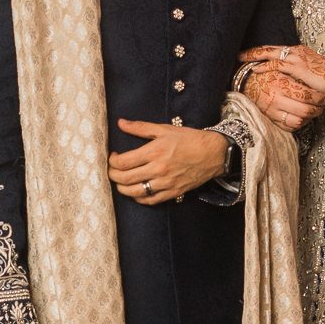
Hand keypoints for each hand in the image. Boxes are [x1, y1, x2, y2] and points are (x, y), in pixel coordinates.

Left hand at [109, 119, 228, 202]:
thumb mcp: (164, 129)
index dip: (112, 161)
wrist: (213, 153)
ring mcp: (165, 183)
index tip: (113, 157)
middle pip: (125, 178)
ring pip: (135, 192)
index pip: (123, 162)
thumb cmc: (189, 139)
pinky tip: (136, 192)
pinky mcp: (173, 192)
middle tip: (112, 170)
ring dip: (122, 188)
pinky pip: (150, 200)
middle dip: (112, 175)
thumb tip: (121, 123)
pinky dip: (139, 198)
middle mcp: (158, 169)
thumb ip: (140, 127)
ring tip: (120, 182)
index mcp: (154, 152)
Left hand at [239, 44, 324, 95]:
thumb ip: (297, 73)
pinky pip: (276, 64)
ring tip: (241, 60)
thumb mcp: (309, 74)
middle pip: (269, 48)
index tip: (249, 55)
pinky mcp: (297, 66)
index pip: (276, 50)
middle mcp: (296, 51)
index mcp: (298, 52)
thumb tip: (286, 79)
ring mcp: (296, 57)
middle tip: (239, 55)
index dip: (261, 52)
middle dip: (253, 51)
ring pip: (270, 53)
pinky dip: (264, 66)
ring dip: (254, 57)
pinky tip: (254, 69)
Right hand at [243, 64, 324, 131]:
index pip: (307, 95)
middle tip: (322, 105)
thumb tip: (313, 79)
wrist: (244, 81)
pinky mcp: (271, 118)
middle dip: (318, 109)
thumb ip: (295, 73)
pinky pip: (289, 127)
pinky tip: (302, 117)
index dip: (319, 96)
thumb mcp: (279, 68)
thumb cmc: (264, 72)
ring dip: (309, 117)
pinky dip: (298, 123)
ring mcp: (274, 111)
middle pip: (306, 110)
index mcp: (282, 84)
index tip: (323, 94)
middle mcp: (278, 99)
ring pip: (299, 121)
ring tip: (313, 111)